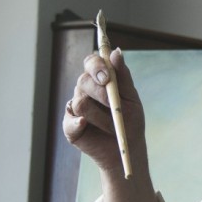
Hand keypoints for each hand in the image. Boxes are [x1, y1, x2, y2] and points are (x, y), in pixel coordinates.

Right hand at [63, 48, 146, 177]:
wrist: (127, 149)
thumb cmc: (130, 122)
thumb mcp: (131, 98)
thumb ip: (123, 76)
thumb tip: (116, 52)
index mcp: (99, 79)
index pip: (91, 62)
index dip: (96, 66)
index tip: (107, 78)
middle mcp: (85, 90)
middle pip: (83, 81)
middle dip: (101, 93)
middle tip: (113, 105)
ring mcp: (75, 107)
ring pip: (80, 103)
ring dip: (101, 117)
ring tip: (112, 127)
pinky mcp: (70, 125)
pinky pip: (70, 121)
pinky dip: (79, 124)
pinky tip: (87, 126)